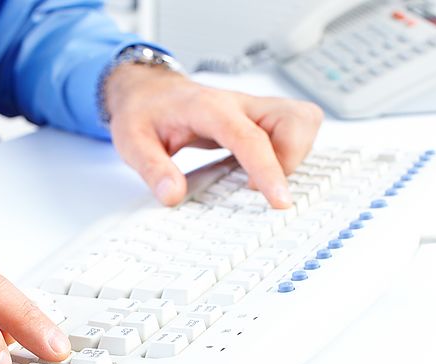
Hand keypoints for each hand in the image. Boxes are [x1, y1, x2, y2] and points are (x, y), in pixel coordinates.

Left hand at [105, 64, 323, 208]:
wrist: (147, 91)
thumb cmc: (143, 113)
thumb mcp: (133, 142)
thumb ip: (153, 170)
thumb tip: (173, 196)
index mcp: (210, 109)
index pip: (250, 137)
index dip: (268, 169)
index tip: (278, 200)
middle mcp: (239, 104)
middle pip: (294, 118)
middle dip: (292, 158)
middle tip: (263, 187)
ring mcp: (254, 110)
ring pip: (303, 120)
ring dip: (296, 154)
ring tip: (264, 178)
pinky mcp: (260, 120)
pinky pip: (295, 129)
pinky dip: (292, 152)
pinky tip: (265, 170)